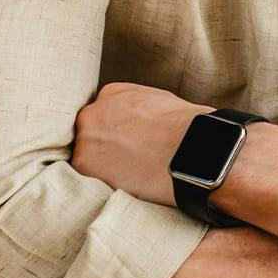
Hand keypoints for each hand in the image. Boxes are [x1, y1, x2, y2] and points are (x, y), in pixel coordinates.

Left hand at [71, 82, 211, 205]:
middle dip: (104, 147)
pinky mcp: (84, 164)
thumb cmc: (187, 128)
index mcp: (112, 93)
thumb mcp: (161, 101)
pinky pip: (86, 178)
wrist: (193, 148)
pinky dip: (102, 183)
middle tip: (127, 162)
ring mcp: (86, 137)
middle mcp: (93, 111)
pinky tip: (126, 184)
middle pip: (90, 134)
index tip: (128, 144)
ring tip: (129, 176)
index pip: (102, 114)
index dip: (115, 132)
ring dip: (102, 167)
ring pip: (86, 156)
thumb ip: (137, 107)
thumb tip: (136, 122)